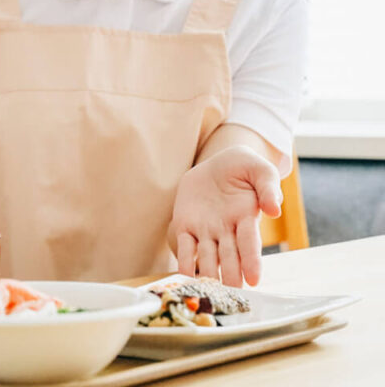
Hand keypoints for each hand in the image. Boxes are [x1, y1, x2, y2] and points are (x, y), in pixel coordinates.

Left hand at [168, 146, 281, 286]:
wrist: (218, 164)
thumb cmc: (245, 167)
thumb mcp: (261, 170)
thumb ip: (269, 188)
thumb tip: (274, 209)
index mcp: (246, 218)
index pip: (249, 243)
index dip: (251, 261)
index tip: (254, 280)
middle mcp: (227, 229)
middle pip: (229, 256)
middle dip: (230, 274)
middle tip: (230, 293)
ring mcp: (207, 229)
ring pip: (208, 256)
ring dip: (207, 273)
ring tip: (207, 291)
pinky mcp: (187, 224)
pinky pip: (185, 245)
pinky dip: (184, 261)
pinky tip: (183, 277)